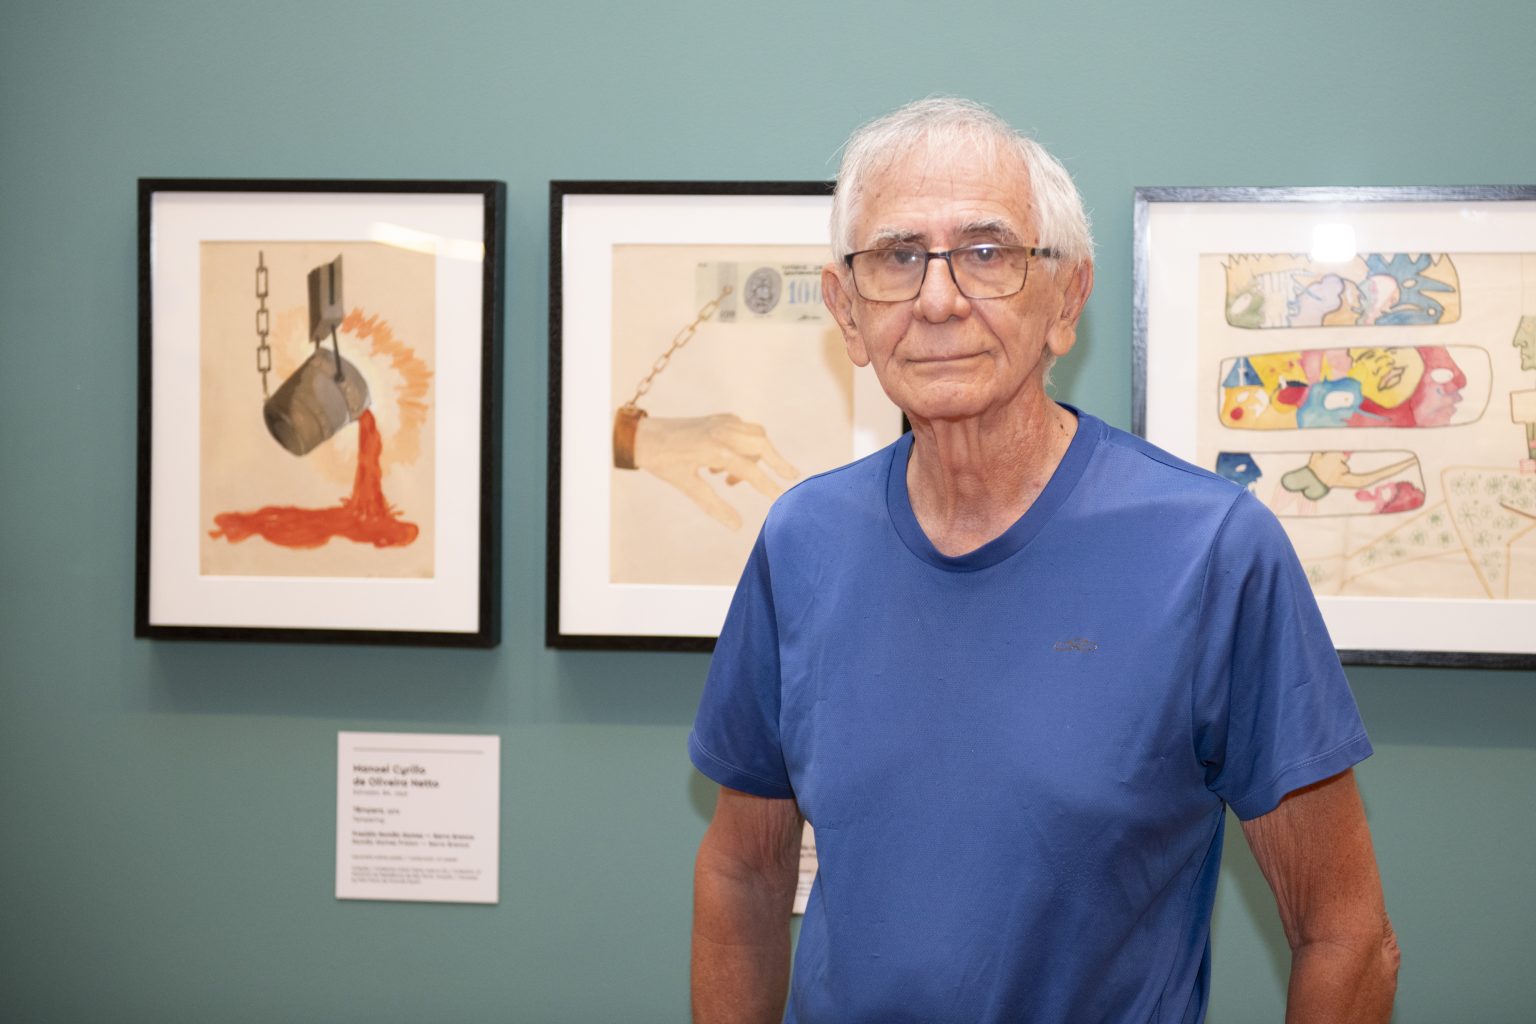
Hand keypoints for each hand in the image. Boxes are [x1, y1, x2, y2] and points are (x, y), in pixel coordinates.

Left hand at [633, 414, 797, 528]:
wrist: (644, 435)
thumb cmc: (663, 462)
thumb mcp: (687, 486)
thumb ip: (714, 505)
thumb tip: (737, 526)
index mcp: (716, 449)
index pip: (751, 470)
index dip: (768, 486)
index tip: (781, 499)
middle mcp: (723, 431)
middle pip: (762, 444)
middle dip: (778, 461)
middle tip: (792, 476)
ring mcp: (722, 422)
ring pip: (755, 434)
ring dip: (759, 453)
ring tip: (734, 481)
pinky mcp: (718, 418)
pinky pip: (743, 429)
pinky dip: (745, 445)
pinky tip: (724, 466)